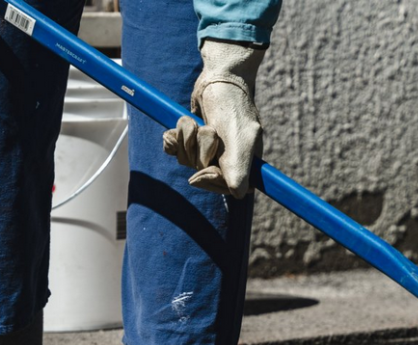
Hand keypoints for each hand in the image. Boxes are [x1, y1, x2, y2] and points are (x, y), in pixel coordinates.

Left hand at [163, 40, 264, 197]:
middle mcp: (226, 159)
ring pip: (187, 162)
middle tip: (206, 132)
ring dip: (185, 140)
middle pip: (204, 176)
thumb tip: (239, 195)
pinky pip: (174, 151)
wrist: (217, 76)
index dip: (214, 182)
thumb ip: (239, 167)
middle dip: (198, 153)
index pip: (229, 189)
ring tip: (194, 122)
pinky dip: (173, 139)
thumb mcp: (240, 137)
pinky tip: (178, 126)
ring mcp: (207, 150)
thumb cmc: (232, 104)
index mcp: (244, 162)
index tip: (207, 170)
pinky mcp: (190, 139)